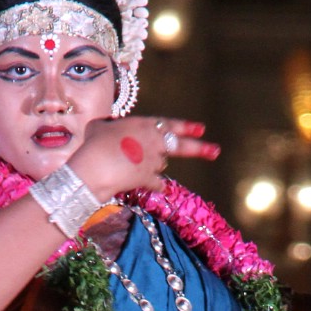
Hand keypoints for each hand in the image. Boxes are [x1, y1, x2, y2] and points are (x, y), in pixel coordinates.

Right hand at [71, 116, 219, 202]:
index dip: (186, 127)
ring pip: (160, 164)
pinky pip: (157, 183)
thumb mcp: (100, 126)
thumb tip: (106, 128)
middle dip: (201, 149)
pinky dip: (156, 185)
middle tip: (216, 151)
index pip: (171, 124)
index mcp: (145, 125)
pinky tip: (155, 187)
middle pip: (182, 146)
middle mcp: (154, 142)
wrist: (96, 166)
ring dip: (153, 165)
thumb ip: (109, 126)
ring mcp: (153, 161)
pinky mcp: (148, 178)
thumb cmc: (94, 143)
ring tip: (131, 166)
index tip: (201, 129)